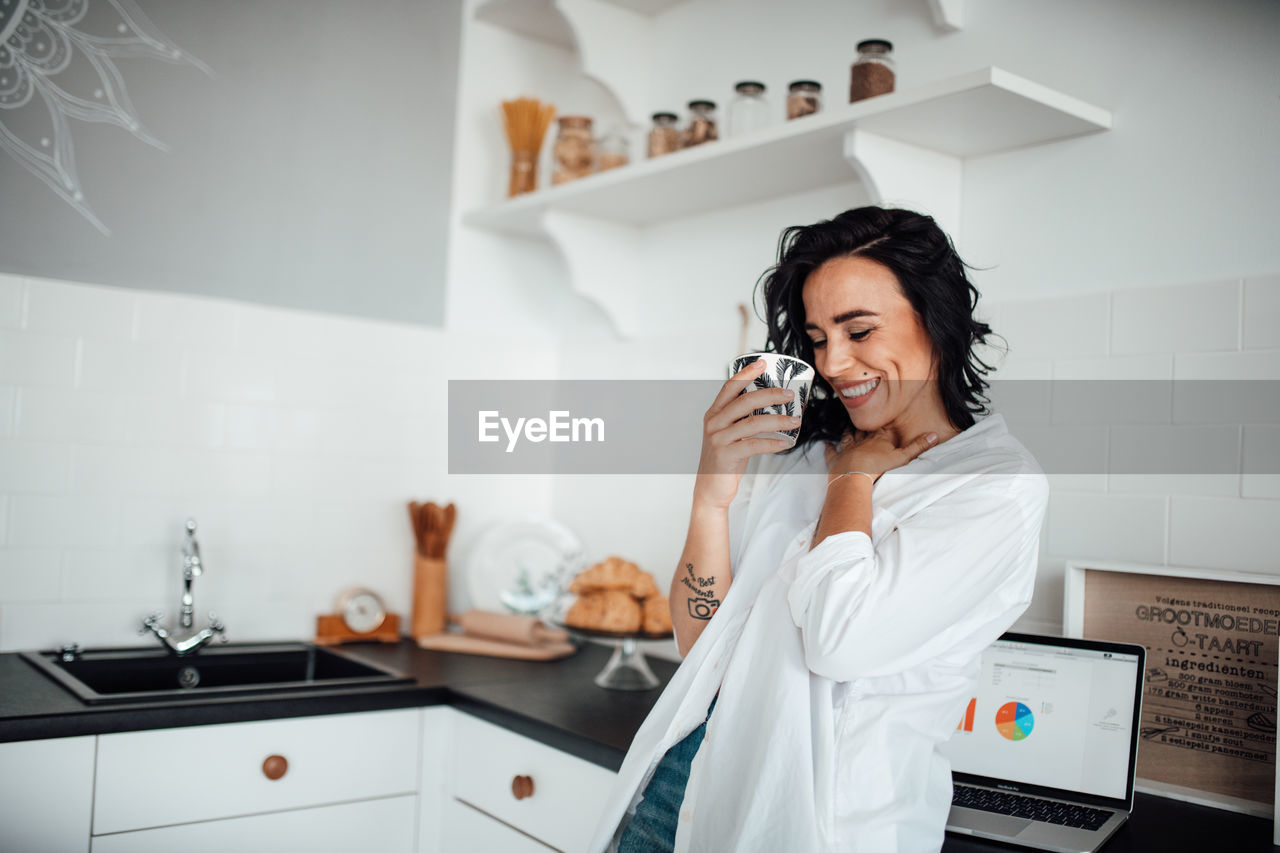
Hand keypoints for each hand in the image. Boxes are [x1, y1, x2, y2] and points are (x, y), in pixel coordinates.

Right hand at [692, 358, 799, 509]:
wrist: (710, 488)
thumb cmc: (725, 458)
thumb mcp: (729, 434)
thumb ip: (742, 419)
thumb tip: (772, 404)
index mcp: (714, 413)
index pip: (730, 387)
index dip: (746, 373)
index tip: (763, 363)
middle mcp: (714, 423)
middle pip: (744, 401)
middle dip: (770, 394)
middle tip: (789, 394)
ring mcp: (718, 439)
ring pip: (752, 423)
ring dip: (778, 420)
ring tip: (795, 420)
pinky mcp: (726, 455)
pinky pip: (754, 445)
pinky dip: (772, 442)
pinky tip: (785, 442)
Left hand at [825, 426, 937, 482]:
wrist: (854, 477)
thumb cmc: (877, 467)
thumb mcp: (902, 458)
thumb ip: (918, 447)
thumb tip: (934, 435)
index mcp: (877, 439)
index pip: (881, 428)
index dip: (883, 424)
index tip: (885, 417)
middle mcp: (861, 440)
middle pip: (863, 429)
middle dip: (865, 424)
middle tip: (864, 418)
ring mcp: (847, 449)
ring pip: (847, 436)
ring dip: (848, 432)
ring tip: (849, 426)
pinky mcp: (835, 459)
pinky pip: (830, 451)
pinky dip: (828, 447)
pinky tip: (825, 443)